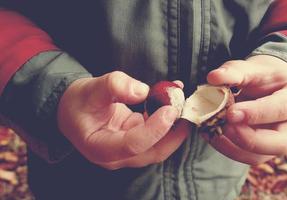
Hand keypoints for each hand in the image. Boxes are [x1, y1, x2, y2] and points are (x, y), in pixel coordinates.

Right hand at [57, 71, 189, 169]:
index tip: (170, 109)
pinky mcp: (136, 143)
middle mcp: (117, 156)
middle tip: (186, 107)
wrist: (74, 110)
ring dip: (174, 127)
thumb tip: (143, 91)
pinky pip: (157, 136)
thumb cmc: (78, 102)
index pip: (133, 144)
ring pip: (159, 146)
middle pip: (153, 151)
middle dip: (173, 132)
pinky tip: (173, 103)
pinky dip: (168, 122)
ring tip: (183, 103)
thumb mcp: (90, 89)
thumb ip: (114, 86)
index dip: (155, 129)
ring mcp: (128, 152)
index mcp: (101, 148)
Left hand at [205, 55, 286, 164]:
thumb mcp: (253, 68)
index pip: (281, 109)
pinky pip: (245, 156)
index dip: (256, 113)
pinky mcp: (262, 150)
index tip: (231, 113)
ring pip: (259, 156)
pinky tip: (211, 134)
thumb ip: (235, 71)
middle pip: (278, 143)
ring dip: (231, 147)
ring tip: (211, 130)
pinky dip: (226, 148)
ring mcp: (279, 141)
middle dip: (247, 138)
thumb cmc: (264, 76)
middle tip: (223, 126)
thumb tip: (213, 77)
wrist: (270, 87)